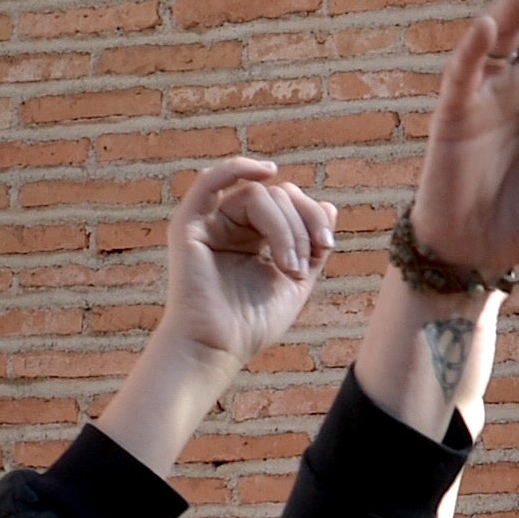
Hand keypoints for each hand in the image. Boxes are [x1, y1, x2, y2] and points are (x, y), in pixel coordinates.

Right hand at [156, 154, 337, 373]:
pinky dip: (238, 168)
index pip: (288, 205)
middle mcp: (231, 225)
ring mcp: (210, 222)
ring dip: (284, 227)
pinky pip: (210, 181)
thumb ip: (312, 246)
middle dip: (300, 226)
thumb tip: (329, 206)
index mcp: (253, 237)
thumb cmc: (251, 324)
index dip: (312, 217)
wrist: (218, 349)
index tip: (327, 246)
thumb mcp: (296, 281)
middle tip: (302, 266)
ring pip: (257, 196)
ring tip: (288, 266)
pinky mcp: (190, 225)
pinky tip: (267, 172)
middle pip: (277, 197)